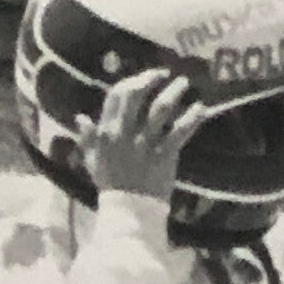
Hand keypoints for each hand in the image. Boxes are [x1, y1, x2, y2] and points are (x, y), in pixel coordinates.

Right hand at [74, 70, 210, 202]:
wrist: (128, 209)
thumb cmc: (110, 184)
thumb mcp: (92, 160)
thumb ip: (87, 138)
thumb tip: (81, 117)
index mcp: (107, 132)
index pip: (115, 96)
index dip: (131, 82)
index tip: (144, 78)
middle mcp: (124, 133)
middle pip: (136, 96)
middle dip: (151, 79)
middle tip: (165, 73)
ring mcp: (145, 143)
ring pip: (159, 109)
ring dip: (173, 92)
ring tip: (184, 83)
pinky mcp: (164, 154)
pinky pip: (179, 131)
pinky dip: (192, 118)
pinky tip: (202, 108)